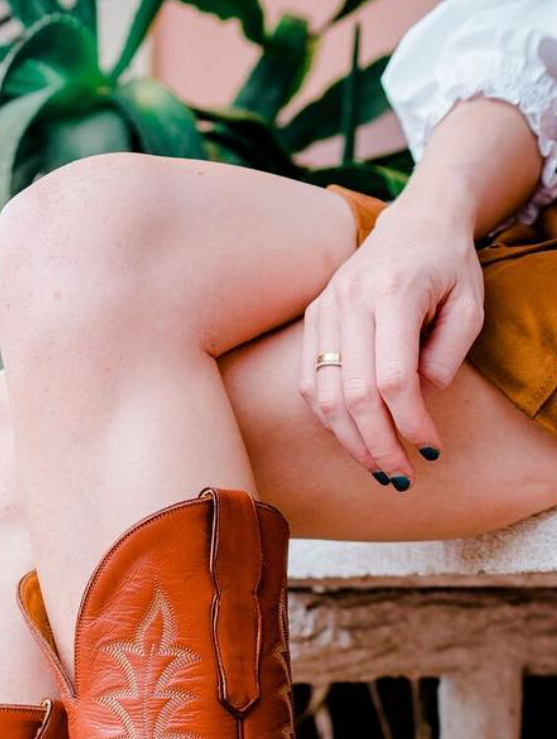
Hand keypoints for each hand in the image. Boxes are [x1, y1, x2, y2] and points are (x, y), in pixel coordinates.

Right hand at [299, 198, 484, 488]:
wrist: (418, 220)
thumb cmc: (449, 266)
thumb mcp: (469, 305)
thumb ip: (447, 355)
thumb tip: (418, 401)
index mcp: (393, 292)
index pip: (393, 379)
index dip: (410, 423)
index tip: (430, 449)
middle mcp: (350, 300)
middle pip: (352, 395)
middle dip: (377, 445)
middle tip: (400, 476)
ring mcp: (325, 309)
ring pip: (323, 396)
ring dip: (349, 441)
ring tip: (376, 467)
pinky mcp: (313, 319)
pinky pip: (310, 383)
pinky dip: (329, 419)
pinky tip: (353, 437)